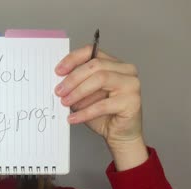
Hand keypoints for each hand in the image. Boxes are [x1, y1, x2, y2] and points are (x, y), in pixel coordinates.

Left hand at [55, 45, 147, 169]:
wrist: (119, 135)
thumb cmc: (103, 115)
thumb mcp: (85, 96)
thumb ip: (76, 85)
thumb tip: (59, 81)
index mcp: (114, 64)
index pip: (92, 52)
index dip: (73, 59)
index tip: (58, 71)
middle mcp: (126, 70)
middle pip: (95, 65)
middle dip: (73, 79)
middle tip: (59, 91)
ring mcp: (131, 84)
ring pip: (100, 79)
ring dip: (78, 92)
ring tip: (65, 103)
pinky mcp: (132, 101)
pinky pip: (103, 105)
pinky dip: (85, 112)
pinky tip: (74, 118)